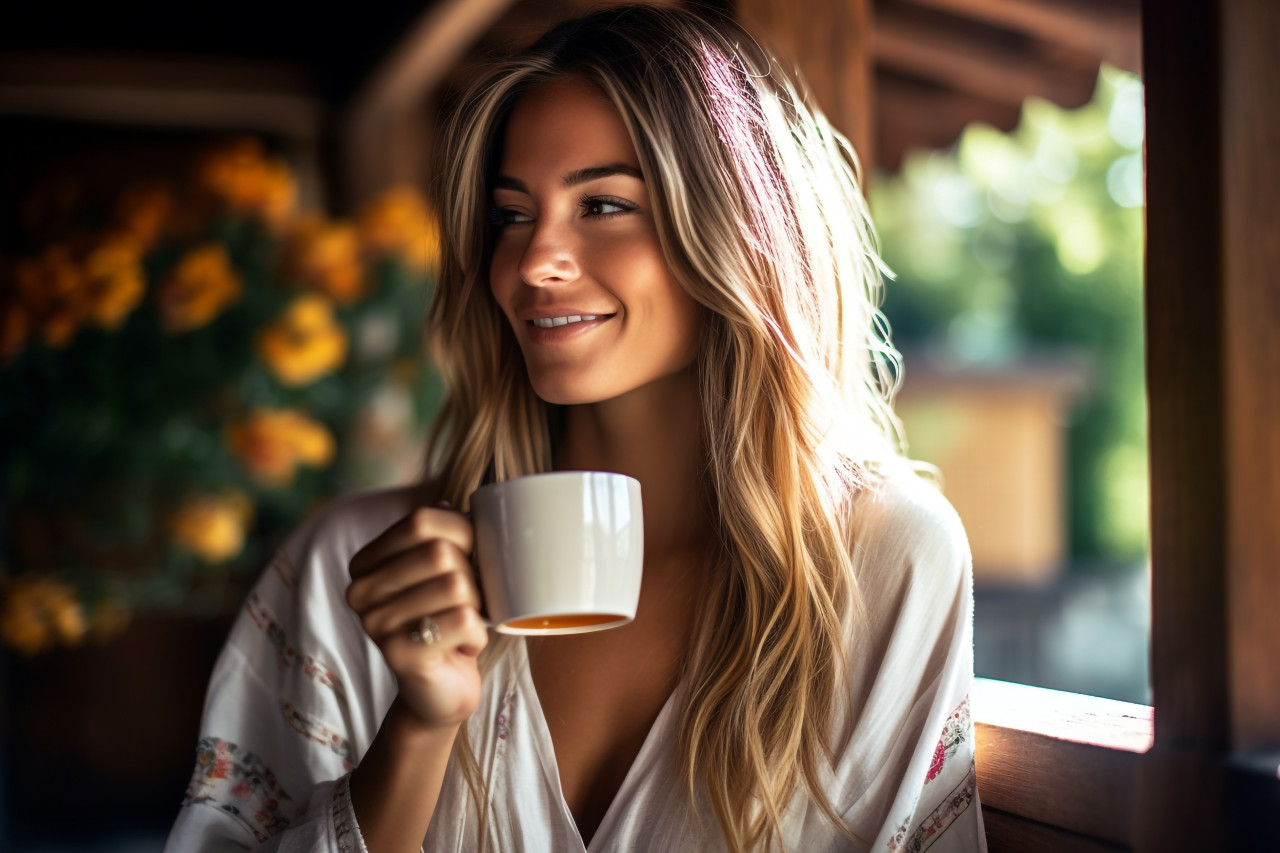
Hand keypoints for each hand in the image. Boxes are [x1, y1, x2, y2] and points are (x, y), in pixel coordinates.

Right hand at [347, 506, 488, 729]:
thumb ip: (443, 533)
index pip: (421, 521)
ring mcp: (374, 623)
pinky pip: (463, 620)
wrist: (442, 689)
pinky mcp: (398, 654)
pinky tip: (462, 648)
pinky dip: (478, 634)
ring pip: (456, 585)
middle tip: (465, 603)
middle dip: (472, 576)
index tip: (467, 562)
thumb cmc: (448, 620)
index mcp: (365, 564)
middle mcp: (360, 591)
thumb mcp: (448, 569)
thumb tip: (444, 503)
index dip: (462, 535)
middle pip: (440, 552)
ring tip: (461, 625)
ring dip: (476, 608)